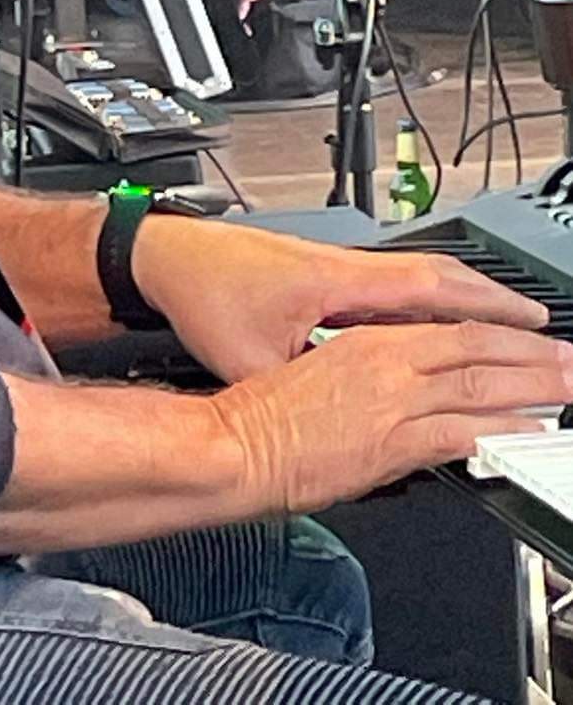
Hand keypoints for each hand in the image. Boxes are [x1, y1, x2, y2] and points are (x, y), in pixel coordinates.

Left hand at [131, 216, 548, 381]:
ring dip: (457, 300)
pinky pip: (385, 285)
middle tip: (537, 326)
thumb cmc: (203, 294)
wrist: (164, 257)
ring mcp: (330, 265)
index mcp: (337, 282)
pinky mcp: (316, 272)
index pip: (430, 286)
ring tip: (499, 325)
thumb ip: (303, 389)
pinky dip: (419, 303)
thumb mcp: (253, 359)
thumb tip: (340, 422)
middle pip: (435, 277)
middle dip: (490, 300)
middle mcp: (342, 265)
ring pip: (411, 278)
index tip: (531, 320)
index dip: (486, 304)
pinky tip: (427, 326)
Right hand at [208, 320, 572, 515]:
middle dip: (533, 356)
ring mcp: (391, 401)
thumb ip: (366, 381)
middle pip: (478, 349)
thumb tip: (400, 396)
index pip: (450, 329)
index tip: (530, 341)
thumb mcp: (318, 376)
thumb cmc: (261, 415)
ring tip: (566, 388)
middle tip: (570, 361)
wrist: (233, 444)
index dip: (500, 335)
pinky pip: (461, 432)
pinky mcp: (390, 441)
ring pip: (480, 384)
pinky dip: (500, 430)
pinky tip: (526, 432)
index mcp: (366, 341)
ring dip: (532, 387)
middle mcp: (385, 362)